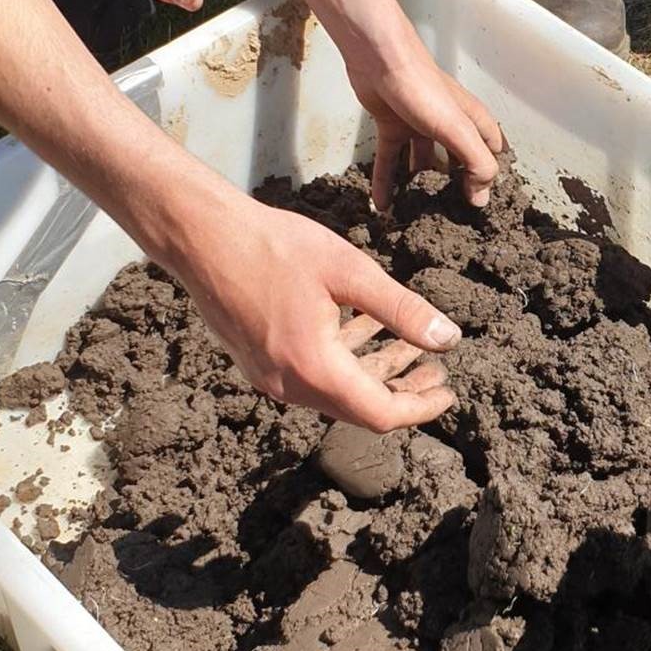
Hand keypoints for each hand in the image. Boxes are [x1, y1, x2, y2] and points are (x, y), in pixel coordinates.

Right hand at [178, 194, 466, 429]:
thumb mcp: (350, 272)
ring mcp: (268, 377)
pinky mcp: (257, 362)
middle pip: (358, 408)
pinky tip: (365, 327)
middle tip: (436, 369)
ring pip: (335, 391)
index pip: (380, 413)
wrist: (201, 236)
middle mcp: (289, 385)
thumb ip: (402, 310)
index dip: (420, 406)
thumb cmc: (274, 246)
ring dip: (374, 371)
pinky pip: (312, 375)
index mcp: (314, 368)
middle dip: (402, 390)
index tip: (449, 392)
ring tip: (409, 346)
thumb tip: (448, 339)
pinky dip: (344, 360)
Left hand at [348, 46, 505, 211]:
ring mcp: (419, 125)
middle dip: (456, 182)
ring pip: (423, 161)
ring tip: (416, 213)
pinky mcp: (392, 126)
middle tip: (451, 212)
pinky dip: (386, 182)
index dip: (490, 174)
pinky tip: (383, 204)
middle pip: (457, 158)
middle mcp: (448, 122)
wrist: (379, 59)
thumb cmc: (421, 87)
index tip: (481, 201)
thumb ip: (476, 161)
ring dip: (420, 185)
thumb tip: (481, 197)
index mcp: (471, 120)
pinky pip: (391, 160)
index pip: (491, 151)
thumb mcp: (457, 128)